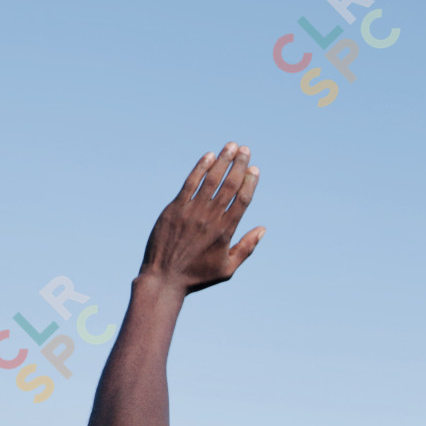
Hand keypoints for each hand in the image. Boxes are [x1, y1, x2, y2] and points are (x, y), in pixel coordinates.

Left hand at [139, 142, 263, 293]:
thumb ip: (247, 248)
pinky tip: (208, 156)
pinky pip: (189, 183)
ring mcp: (191, 212)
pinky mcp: (174, 209)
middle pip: (229, 185)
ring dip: (222, 161)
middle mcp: (210, 218)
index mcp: (225, 231)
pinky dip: (200, 168)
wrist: (163, 278)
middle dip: (239, 165)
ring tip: (231, 146)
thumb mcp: (228, 268)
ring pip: (210, 180)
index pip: (242, 200)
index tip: (255, 169)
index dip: (250, 182)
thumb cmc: (197, 276)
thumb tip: (263, 229)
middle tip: (245, 149)